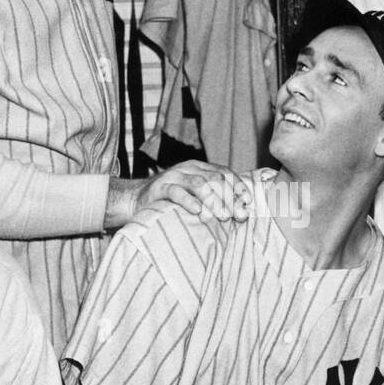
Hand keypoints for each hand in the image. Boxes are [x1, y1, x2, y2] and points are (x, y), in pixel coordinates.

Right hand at [107, 162, 253, 228]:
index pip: (225, 173)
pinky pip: (176, 192)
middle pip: (215, 178)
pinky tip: (198, 211)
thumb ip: (214, 199)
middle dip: (229, 197)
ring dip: (213, 200)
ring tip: (221, 216)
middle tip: (237, 216)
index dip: (238, 187)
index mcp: (200, 168)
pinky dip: (189, 201)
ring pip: (199, 183)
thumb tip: (241, 212)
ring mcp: (174, 176)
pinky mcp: (160, 188)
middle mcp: (188, 169)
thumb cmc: (171, 202)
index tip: (247, 203)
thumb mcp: (194, 196)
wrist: (136, 200)